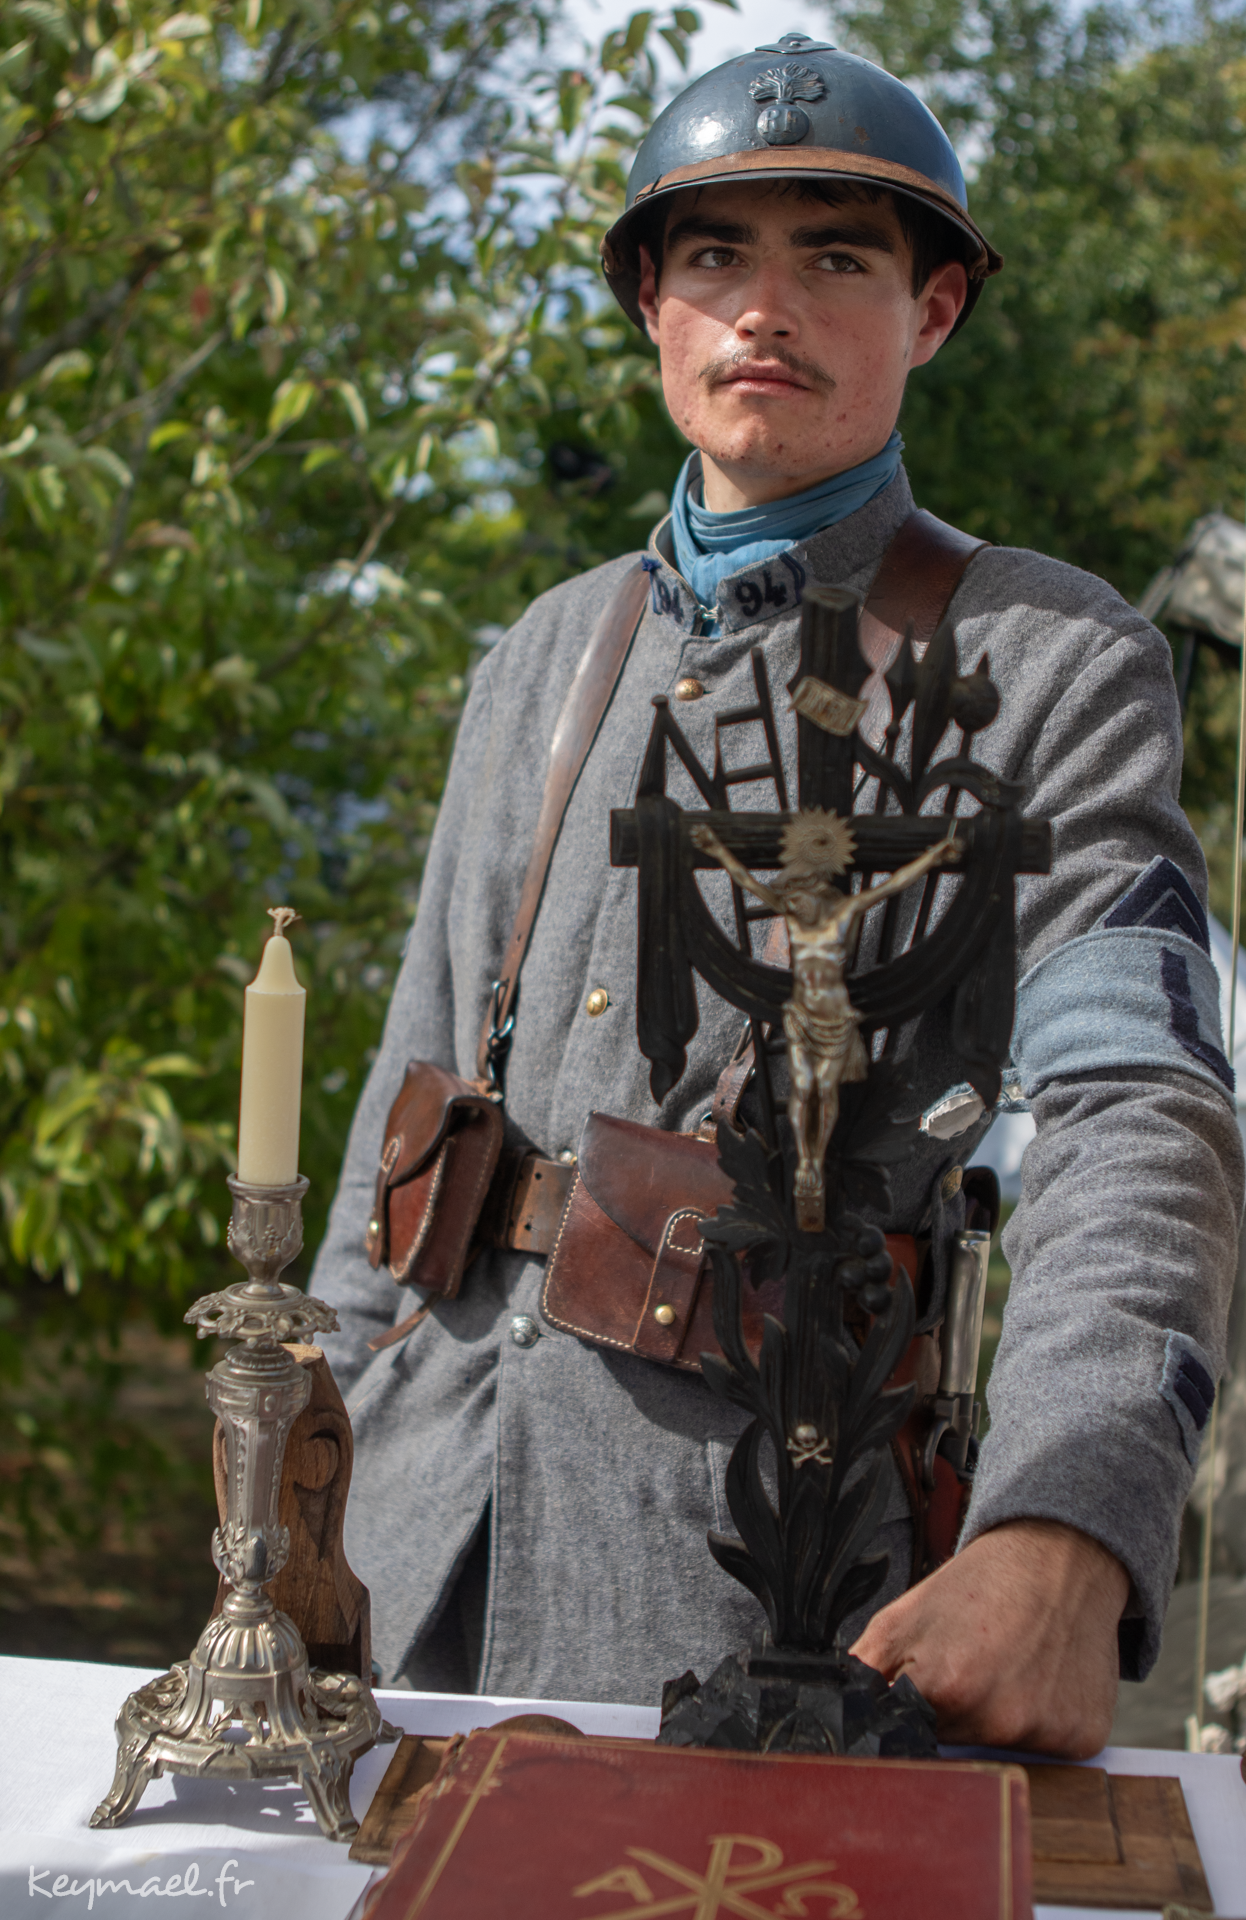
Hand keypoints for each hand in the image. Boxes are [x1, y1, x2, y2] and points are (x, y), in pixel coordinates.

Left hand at [850, 1518, 1130, 1755]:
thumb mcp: (903, 1617)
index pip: (905, 1740)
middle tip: (967, 1667)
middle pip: (952, 1748)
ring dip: (993, 1721)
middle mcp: (999, 1719)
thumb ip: (863, 1674)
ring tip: (1004, 1667)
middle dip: (948, 1717)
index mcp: (947, 1688)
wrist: (1059, 1558)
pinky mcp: (1082, 1739)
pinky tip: (1038, 1680)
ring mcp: (1044, 1732)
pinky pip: (1044, 1750)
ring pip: (997, 1750)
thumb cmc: (979, 1586)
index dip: (905, 1718)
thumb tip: (837, 1719)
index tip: (917, 1695)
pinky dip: (1037, 1723)